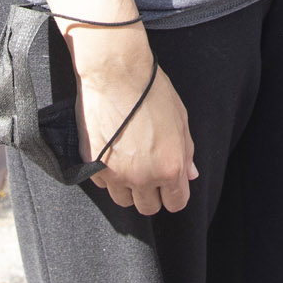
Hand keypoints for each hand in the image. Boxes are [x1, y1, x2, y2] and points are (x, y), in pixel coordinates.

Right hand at [72, 27, 196, 214]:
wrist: (115, 74)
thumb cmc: (151, 91)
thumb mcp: (180, 119)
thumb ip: (186, 152)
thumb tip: (190, 175)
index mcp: (170, 167)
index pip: (176, 203)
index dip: (174, 194)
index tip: (169, 186)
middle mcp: (143, 177)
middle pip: (148, 208)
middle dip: (151, 194)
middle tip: (148, 171)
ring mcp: (116, 174)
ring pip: (123, 200)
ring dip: (127, 188)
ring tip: (128, 161)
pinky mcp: (92, 166)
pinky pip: (103, 183)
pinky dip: (107, 174)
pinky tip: (111, 152)